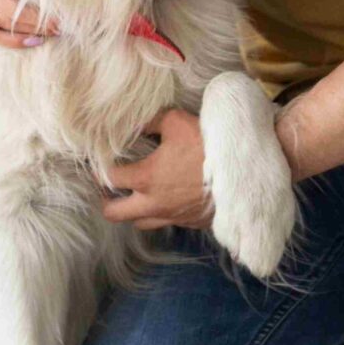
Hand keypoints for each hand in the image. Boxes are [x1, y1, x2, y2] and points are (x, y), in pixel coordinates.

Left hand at [102, 109, 210, 230]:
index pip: (109, 178)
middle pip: (114, 213)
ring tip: (137, 194)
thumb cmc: (207, 146)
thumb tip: (137, 123)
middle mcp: (152, 203)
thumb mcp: (177, 122)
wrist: (242, 175)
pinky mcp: (188, 223)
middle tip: (111, 187)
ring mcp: (170, 216)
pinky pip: (164, 223)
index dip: (102, 169)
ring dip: (133, 210)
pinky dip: (159, 213)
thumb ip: (152, 121)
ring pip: (138, 222)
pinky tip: (165, 199)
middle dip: (108, 200)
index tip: (103, 162)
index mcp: (144, 178)